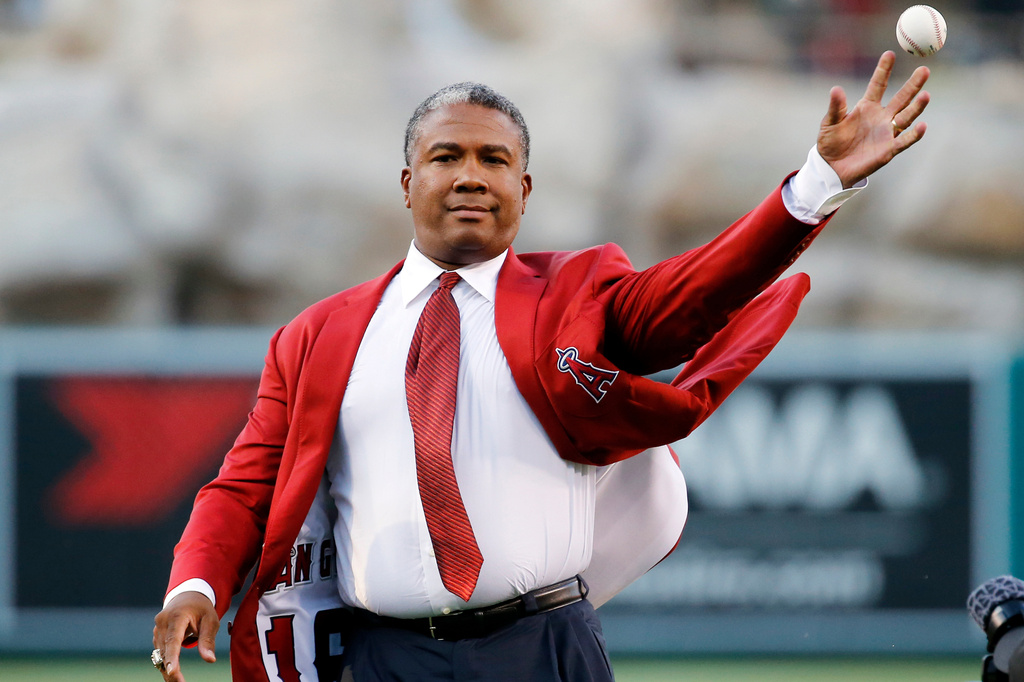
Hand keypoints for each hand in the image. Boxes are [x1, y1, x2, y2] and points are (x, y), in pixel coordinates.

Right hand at [152, 591, 219, 680]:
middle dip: (172, 669)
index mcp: (177, 616)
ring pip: (160, 654)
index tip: (172, 671)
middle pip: (165, 650)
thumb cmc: (202, 609)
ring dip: (167, 668)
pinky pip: (160, 652)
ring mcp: (157, 628)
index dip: (172, 657)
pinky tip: (173, 673)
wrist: (188, 596)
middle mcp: (162, 622)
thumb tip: (210, 660)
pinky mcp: (156, 635)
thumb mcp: (210, 620)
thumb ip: (208, 640)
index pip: (173, 639)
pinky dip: (166, 662)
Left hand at [817, 51, 929, 187]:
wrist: (831, 168)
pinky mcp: (888, 150)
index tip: (890, 54)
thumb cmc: (830, 143)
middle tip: (924, 69)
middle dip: (913, 85)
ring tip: (925, 95)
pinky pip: (904, 141)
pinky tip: (922, 126)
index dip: (883, 70)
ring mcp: (886, 133)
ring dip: (916, 107)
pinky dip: (914, 134)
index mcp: (867, 107)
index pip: (878, 85)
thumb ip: (835, 107)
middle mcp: (881, 117)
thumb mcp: (829, 123)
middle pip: (901, 98)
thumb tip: (836, 89)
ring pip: (906, 117)